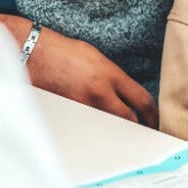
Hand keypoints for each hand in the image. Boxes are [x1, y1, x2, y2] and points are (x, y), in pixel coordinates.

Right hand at [0, 13, 157, 126]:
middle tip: (143, 134)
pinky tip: (96, 130)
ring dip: (116, 131)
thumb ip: (114, 77)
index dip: (152, 115)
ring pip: (108, 126)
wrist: (33, 52)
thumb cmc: (65, 52)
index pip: (142, 100)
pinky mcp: (67, 114)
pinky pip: (87, 126)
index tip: (154, 120)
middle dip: (138, 128)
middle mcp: (99, 92)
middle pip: (128, 119)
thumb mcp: (97, 58)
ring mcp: (82, 105)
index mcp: (111, 75)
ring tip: (121, 135)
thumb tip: (125, 94)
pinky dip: (94, 129)